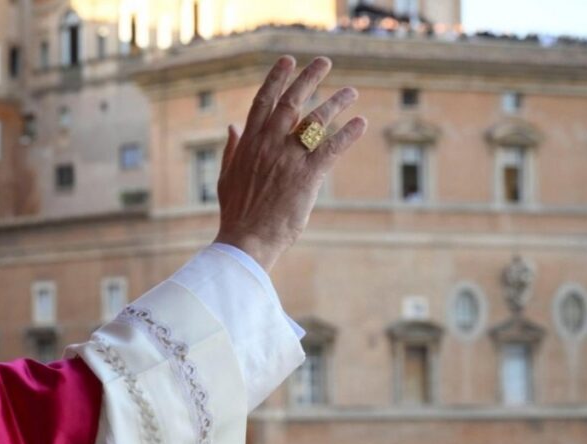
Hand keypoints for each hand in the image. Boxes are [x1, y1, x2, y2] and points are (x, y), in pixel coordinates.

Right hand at [214, 56, 366, 271]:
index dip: (276, 78)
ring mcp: (289, 158)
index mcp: (249, 143)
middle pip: (292, 102)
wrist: (246, 239)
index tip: (287, 61)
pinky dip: (348, 134)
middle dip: (308, 78)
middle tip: (323, 61)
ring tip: (350, 91)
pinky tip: (360, 123)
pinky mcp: (308, 176)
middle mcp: (269, 144)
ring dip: (336, 102)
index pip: (263, 101)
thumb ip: (231, 148)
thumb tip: (232, 126)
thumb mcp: (226, 176)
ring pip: (316, 121)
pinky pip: (332, 148)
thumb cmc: (236, 212)